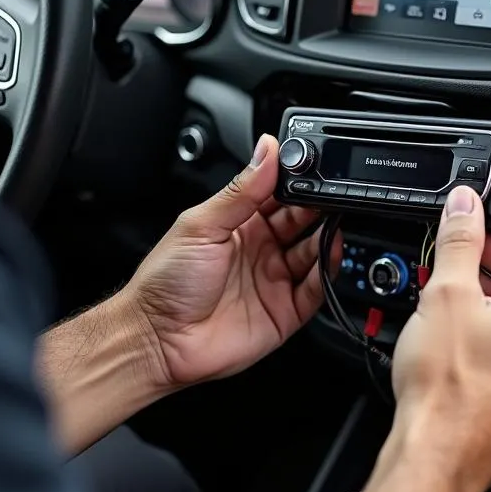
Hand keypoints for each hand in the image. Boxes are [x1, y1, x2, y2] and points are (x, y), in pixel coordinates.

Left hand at [126, 135, 336, 390]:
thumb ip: (241, 190)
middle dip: (318, 206)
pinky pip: (316, 291)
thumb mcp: (202, 224)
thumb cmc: (166, 282)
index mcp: (238, 224)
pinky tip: (329, 256)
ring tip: (333, 223)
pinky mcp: (284, 312)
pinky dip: (328, 273)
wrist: (157, 340)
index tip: (313, 167)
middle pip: (301, 222)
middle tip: (331, 194)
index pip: (277, 195)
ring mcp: (273, 280)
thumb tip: (266, 150)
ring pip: (313, 253)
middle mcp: (259, 250)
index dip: (296, 182)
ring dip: (326, 236)